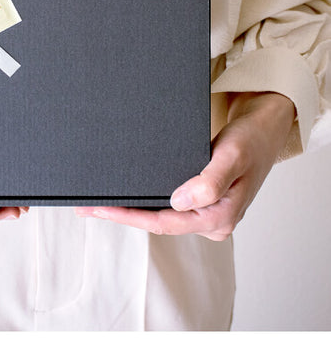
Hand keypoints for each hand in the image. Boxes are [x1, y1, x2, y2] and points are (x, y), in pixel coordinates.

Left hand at [75, 91, 295, 240]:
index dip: (131, 217)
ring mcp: (206, 212)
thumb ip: (210, 181)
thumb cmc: (252, 139)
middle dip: (122, 215)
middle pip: (159, 222)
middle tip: (86, 208)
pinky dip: (144, 200)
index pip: (167, 222)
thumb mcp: (233, 155)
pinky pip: (167, 205)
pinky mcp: (200, 200)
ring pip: (161, 215)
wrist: (265, 127)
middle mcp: (212, 221)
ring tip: (96, 203)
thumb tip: (181, 201)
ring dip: (129, 209)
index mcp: (220, 217)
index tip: (102, 208)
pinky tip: (124, 194)